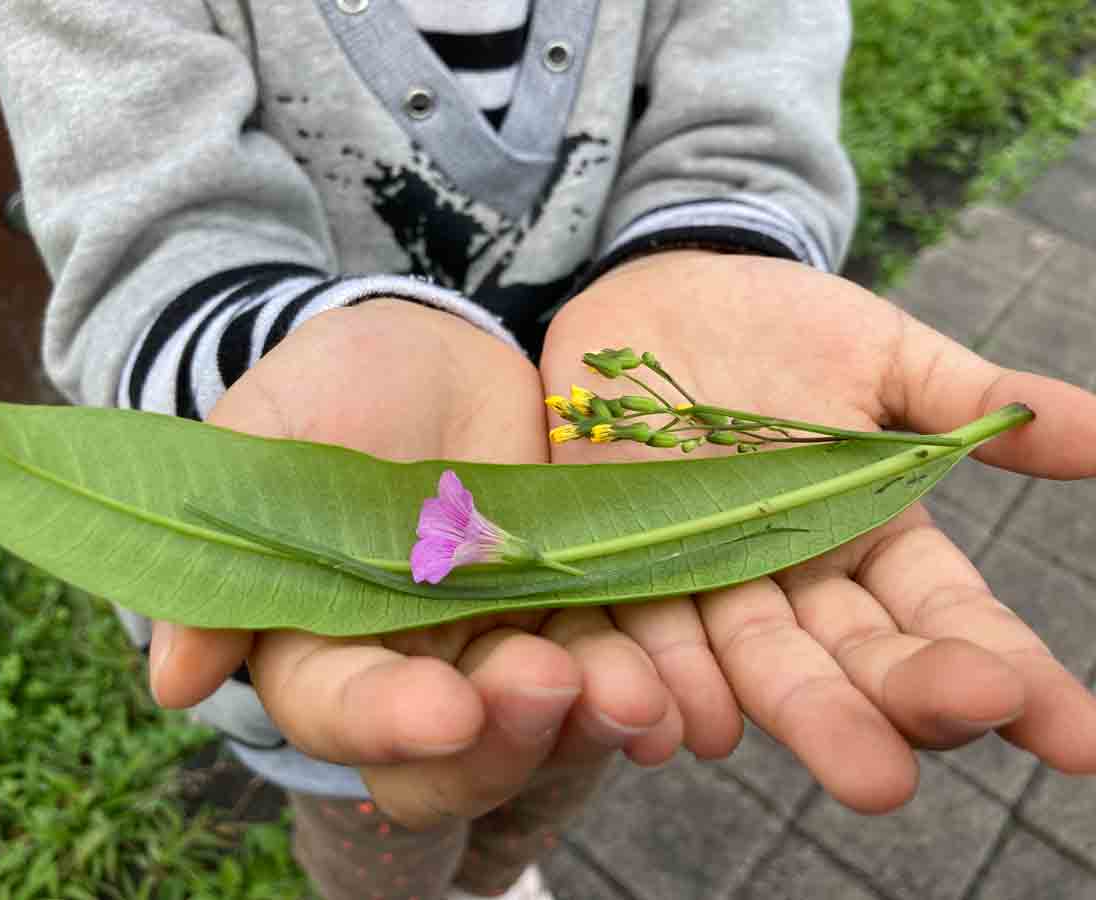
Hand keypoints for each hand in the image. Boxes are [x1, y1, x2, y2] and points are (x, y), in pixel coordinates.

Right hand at [147, 300, 674, 827]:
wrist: (439, 353)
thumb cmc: (339, 385)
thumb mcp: (272, 436)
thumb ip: (231, 543)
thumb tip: (175, 683)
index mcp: (322, 640)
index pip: (341, 712)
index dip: (387, 723)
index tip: (444, 706)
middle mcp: (412, 671)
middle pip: (449, 763)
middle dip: (501, 741)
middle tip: (549, 681)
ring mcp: (499, 652)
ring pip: (540, 733)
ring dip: (587, 725)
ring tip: (637, 692)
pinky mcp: (576, 624)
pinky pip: (613, 678)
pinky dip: (646, 687)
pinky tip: (678, 685)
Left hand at [540, 250, 1095, 812]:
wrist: (659, 298)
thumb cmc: (781, 326)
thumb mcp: (883, 356)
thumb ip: (972, 403)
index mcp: (871, 538)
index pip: (948, 621)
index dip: (1008, 676)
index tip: (1077, 739)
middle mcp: (794, 579)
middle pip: (845, 663)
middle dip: (874, 716)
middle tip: (892, 781)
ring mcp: (704, 579)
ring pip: (747, 664)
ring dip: (775, 718)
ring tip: (808, 764)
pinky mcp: (618, 564)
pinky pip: (633, 633)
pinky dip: (654, 682)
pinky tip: (670, 727)